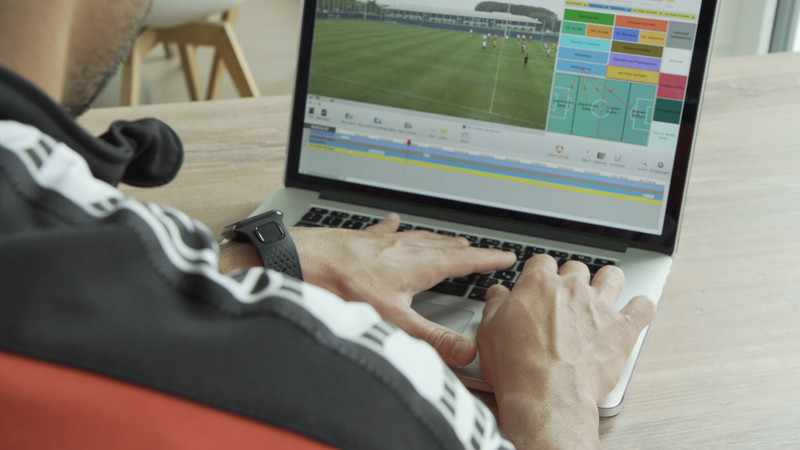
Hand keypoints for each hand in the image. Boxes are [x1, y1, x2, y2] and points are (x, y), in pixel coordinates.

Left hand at [290, 213, 516, 365]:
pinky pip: (388, 228)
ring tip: (450, 240)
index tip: (506, 256)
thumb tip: (464, 351)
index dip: (489, 259)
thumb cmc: (346, 286)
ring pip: (422, 237)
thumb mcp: (394, 318)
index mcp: (420, 264)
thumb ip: (431, 337)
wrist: (310, 260)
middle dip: (466, 249)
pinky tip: (395, 221)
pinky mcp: (366, 237)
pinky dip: (397, 227)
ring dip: (439, 240)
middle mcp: (407, 247)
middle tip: (480, 251)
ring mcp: (386, 240)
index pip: (465, 260)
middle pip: (446, 246)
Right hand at [477, 254, 654, 448]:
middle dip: (572, 279)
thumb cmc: (516, 368)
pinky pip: (643, 307)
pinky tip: (636, 311)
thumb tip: (497, 294)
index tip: (540, 282)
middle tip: (567, 296)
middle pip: (577, 268)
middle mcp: (571, 289)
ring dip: (608, 282)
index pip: (542, 262)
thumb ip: (496, 306)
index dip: (541, 271)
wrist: (546, 396)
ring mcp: (600, 306)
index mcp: (538, 285)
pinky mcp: (622, 329)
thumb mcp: (490, 331)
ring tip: (603, 293)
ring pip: (612, 276)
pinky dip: (641, 307)